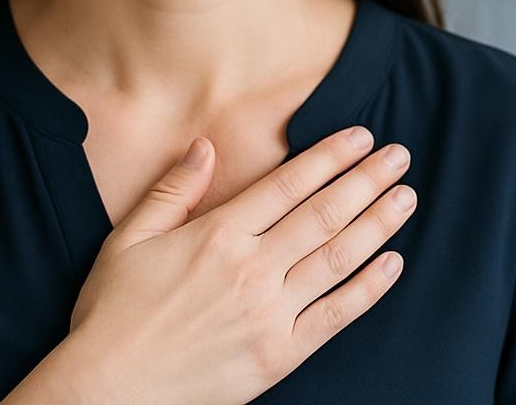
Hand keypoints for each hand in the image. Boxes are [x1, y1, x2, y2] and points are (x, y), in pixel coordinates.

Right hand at [65, 127, 415, 404]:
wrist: (109, 391)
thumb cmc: (114, 312)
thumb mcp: (129, 238)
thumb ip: (173, 189)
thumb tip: (205, 144)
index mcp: (217, 235)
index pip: (288, 184)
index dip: (329, 157)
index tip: (360, 136)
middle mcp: (251, 269)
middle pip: (323, 214)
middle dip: (366, 180)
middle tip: (399, 157)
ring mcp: (269, 314)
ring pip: (337, 258)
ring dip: (377, 224)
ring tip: (405, 197)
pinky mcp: (278, 355)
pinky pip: (335, 316)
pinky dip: (368, 288)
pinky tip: (392, 263)